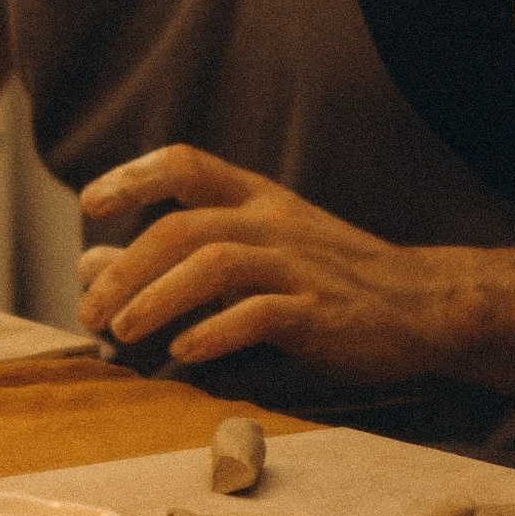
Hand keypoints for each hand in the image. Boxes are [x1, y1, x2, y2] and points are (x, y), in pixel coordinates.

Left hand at [78, 148, 452, 383]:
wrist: (424, 305)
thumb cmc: (329, 280)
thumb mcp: (254, 255)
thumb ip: (176, 259)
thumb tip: (90, 266)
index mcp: (259, 199)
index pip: (187, 164)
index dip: (134, 177)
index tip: (90, 203)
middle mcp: (274, 222)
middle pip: (185, 227)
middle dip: (127, 267)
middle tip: (90, 309)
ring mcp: (300, 265)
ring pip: (215, 263)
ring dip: (159, 297)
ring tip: (124, 330)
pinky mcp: (321, 312)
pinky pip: (260, 313)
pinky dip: (215, 331)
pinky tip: (185, 352)